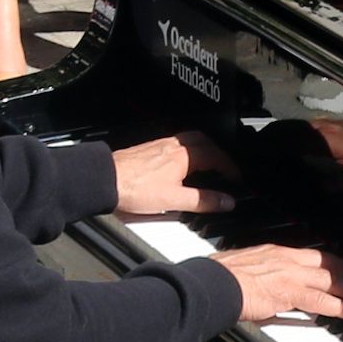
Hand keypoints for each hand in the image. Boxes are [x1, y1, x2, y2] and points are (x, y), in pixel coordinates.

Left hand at [111, 134, 225, 216]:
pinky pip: (176, 143)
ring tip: (207, 163)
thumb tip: (226, 202)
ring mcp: (160, 145)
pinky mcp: (149, 149)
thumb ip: (203, 201)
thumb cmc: (135, 188)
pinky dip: (187, 151)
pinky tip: (181, 164)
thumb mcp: (174, 200)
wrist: (105, 180)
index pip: (216, 156)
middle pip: (204, 141)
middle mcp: (174, 146)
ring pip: (189, 139)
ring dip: (203, 148)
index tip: (236, 178)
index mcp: (185, 156)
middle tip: (225, 166)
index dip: (230, 167)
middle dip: (218, 152)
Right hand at [218, 243, 342, 324]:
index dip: (337, 264)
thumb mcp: (246, 272)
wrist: (211, 284)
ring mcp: (290, 274)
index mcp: (277, 253)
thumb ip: (263, 279)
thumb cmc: (219, 281)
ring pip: (332, 280)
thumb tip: (270, 293)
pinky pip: (323, 300)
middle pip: (330, 264)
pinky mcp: (289, 292)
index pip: (316, 257)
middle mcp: (288, 259)